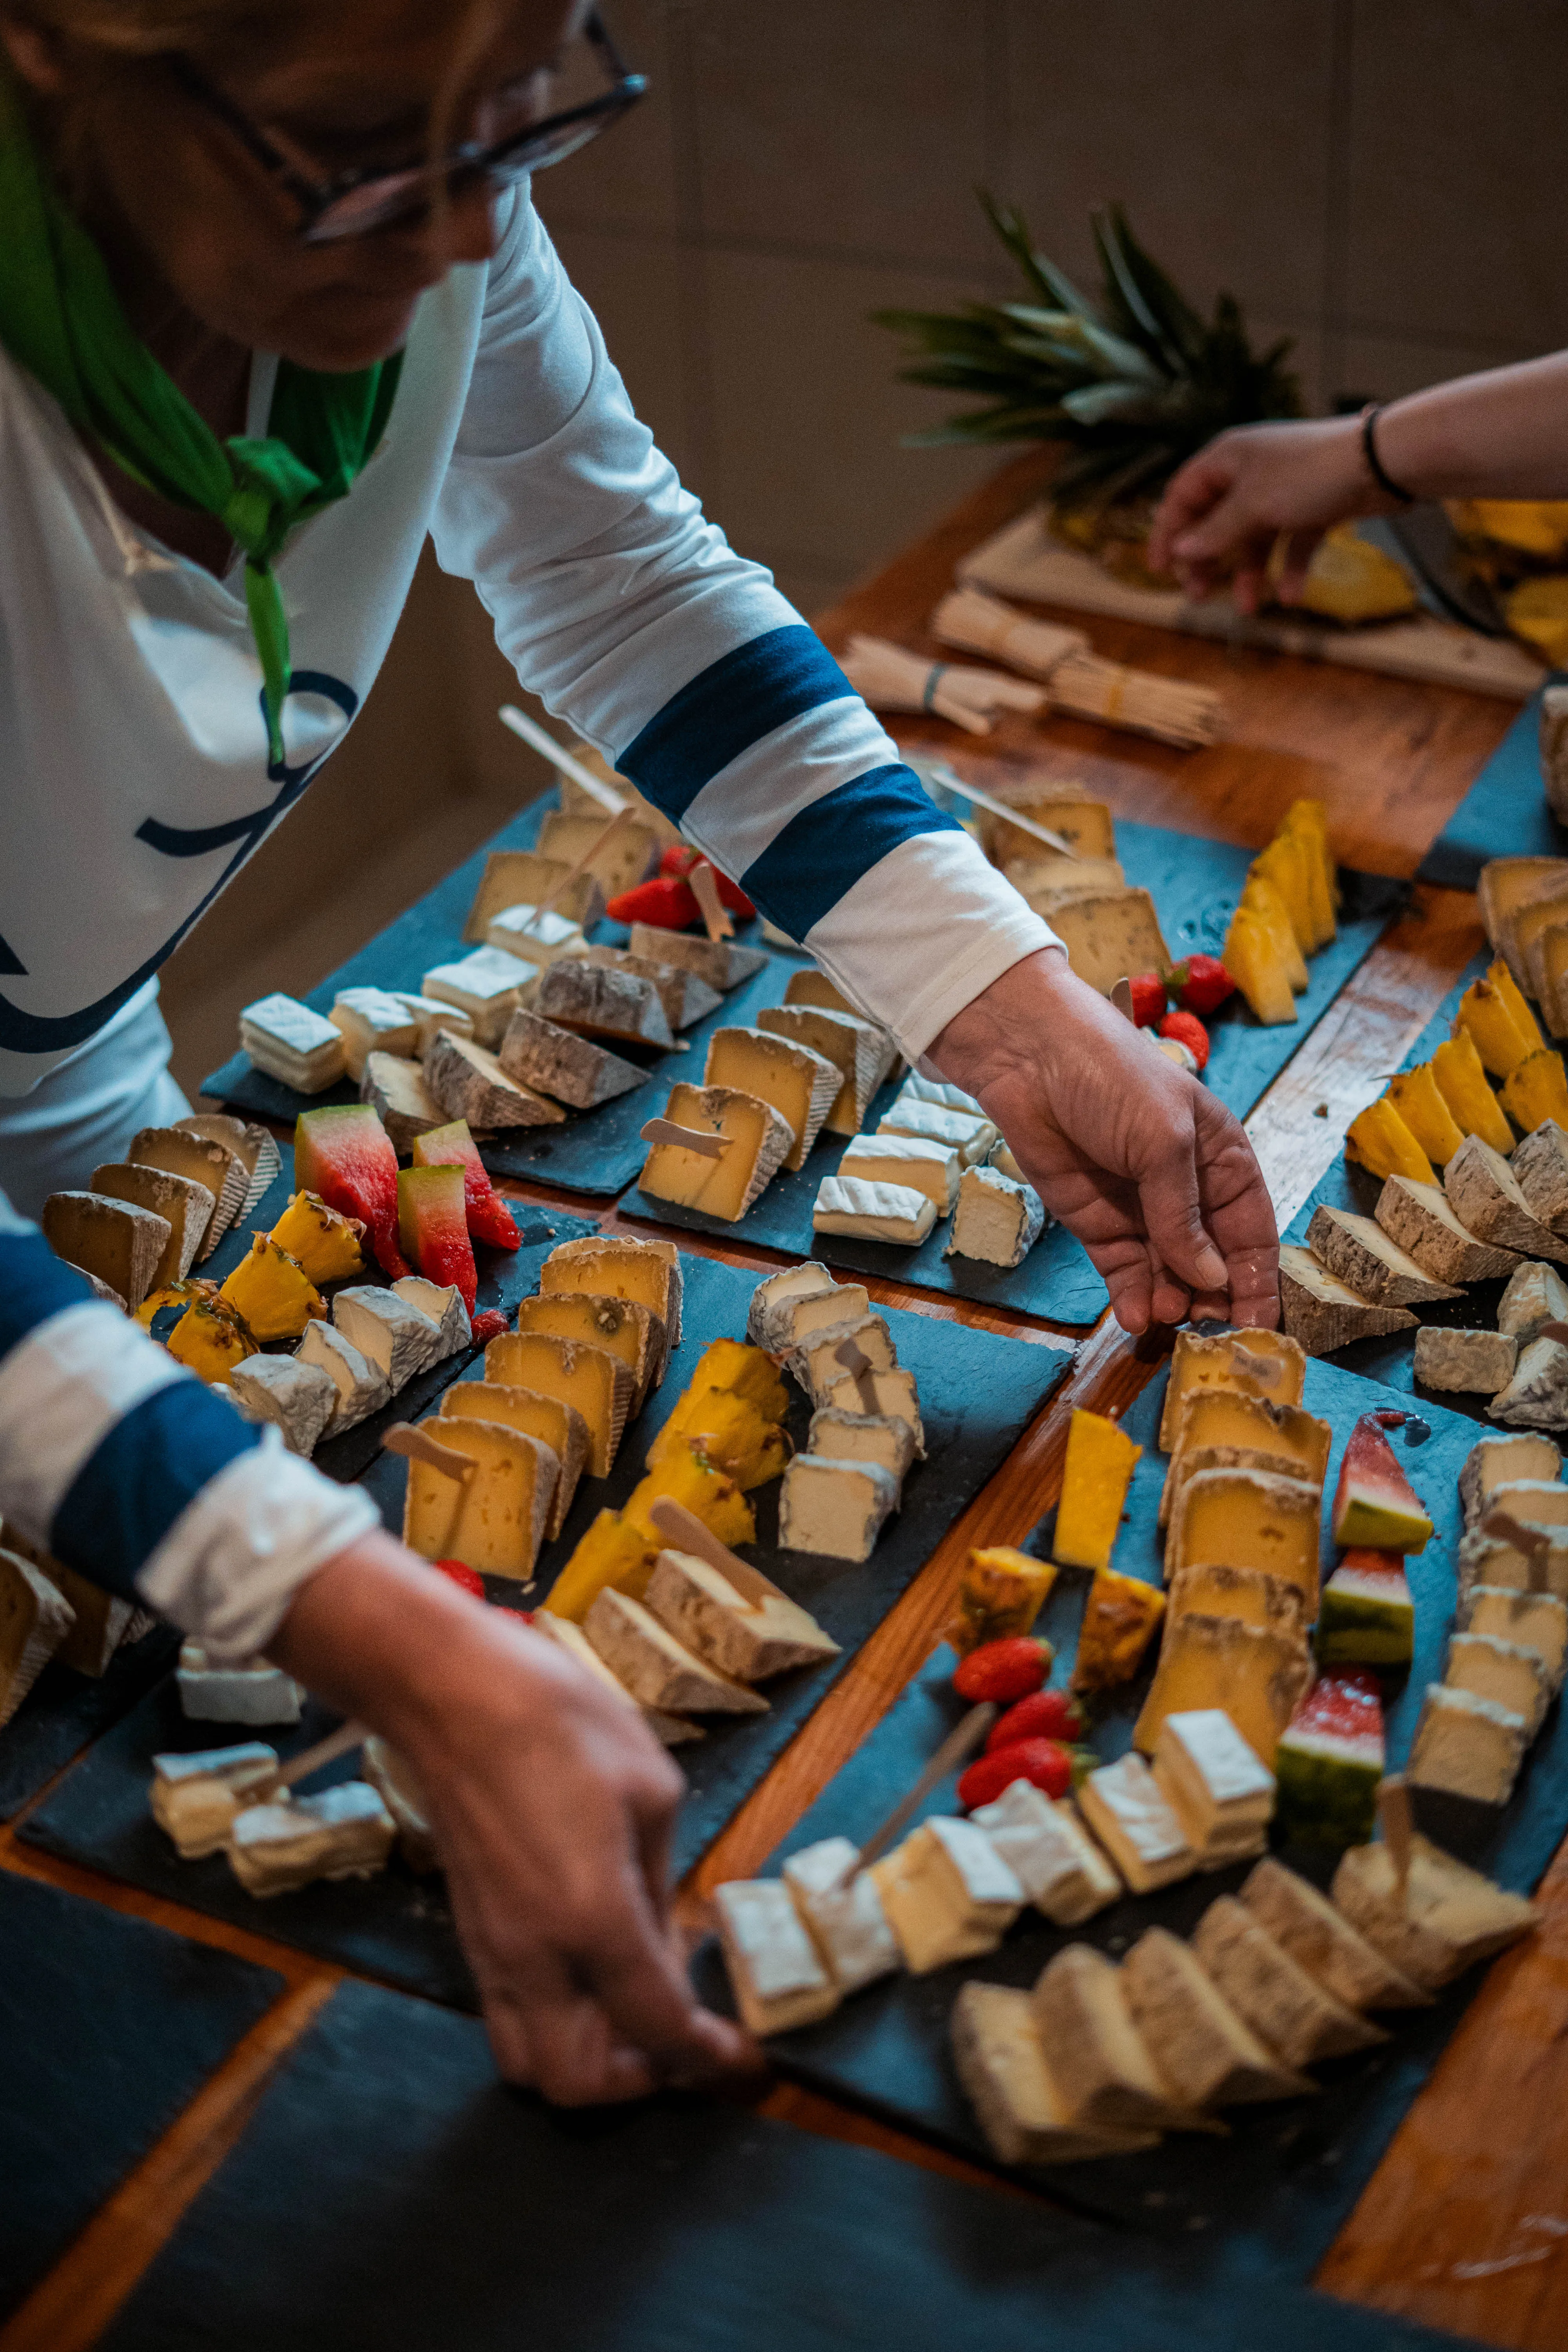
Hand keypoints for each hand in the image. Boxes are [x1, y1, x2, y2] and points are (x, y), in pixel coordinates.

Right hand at [269, 1534, 759, 2104]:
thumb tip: (669, 1945)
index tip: (744, 2057)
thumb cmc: (564, 1724)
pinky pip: (508, 2021)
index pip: (658, 2026)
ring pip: (530, 2065)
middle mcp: (535, 1956)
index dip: (709, 2057)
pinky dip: (554, 2028)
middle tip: (681, 2036)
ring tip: (634, 2014)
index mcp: (594, 1918)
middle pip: (577, 2084)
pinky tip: (591, 1978)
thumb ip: (660, 1883)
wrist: (456, 1696)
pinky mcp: (471, 1935)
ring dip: (589, 2064)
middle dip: (639, 2080)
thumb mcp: (651, 1791)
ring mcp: (492, 1952)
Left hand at [931, 950, 1278, 1332]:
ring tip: (1166, 1319)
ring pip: (1169, 1275)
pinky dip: (1133, 1298)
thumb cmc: (1114, 1079)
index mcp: (1223, 1164)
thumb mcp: (1164, 1141)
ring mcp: (1142, 1213)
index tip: (1259, 1326)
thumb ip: (1184, 1214)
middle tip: (1206, 1333)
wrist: (1032, 1060)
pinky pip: (1125, 1273)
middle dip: (1213, 1300)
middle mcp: (1188, 1194)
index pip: (1253, 1234)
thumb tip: (1210, 1278)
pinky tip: (1136, 1318)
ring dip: (1172, 1303)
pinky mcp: (1099, 1227)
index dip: (1258, 1281)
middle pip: (1213, 1263)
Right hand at [1147, 413, 1388, 612]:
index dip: (1168, 532)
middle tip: (1198, 594)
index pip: (1183, 496)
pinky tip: (1290, 596)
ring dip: (1248, 573)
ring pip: (1254, 537)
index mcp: (1228, 459)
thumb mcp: (1253, 506)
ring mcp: (1284, 490)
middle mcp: (1252, 472)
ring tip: (1247, 607)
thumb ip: (1215, 532)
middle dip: (1208, 560)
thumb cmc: (1310, 474)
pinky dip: (1289, 569)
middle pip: (1216, 521)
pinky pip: (1292, 542)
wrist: (1382, 463)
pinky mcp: (1315, 506)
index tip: (1159, 569)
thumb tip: (1179, 551)